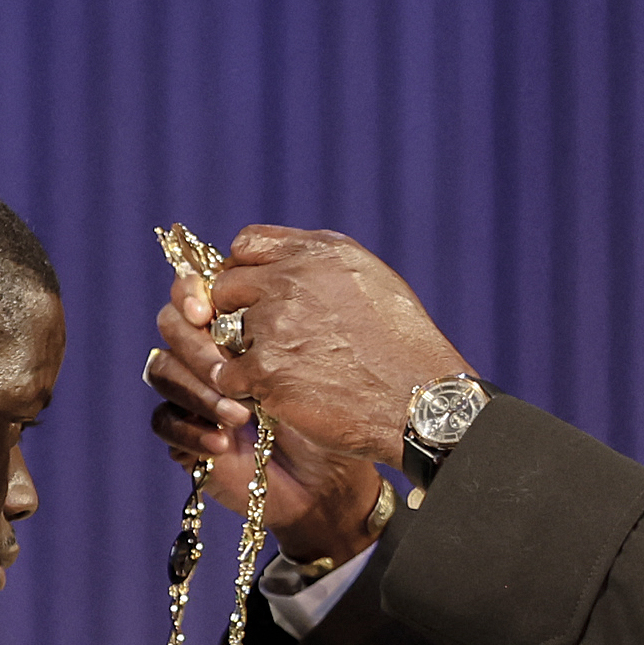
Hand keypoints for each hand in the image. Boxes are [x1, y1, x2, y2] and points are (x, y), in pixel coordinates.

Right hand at [145, 292, 388, 563]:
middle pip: (170, 325)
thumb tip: (245, 269)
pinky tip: (223, 444)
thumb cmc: (335, 411)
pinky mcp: (185, 436)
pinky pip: (163, 422)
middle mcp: (209, 352)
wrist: (332, 479)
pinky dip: (190, 431)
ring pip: (162, 371)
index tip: (204, 310)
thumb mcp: (317, 352)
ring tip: (239, 416)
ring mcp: (193, 394)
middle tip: (226, 369)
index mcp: (236, 323)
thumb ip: (282, 309)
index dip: (190, 291)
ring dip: (198, 391)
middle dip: (195, 346)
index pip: (195, 290)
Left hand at [194, 225, 473, 467]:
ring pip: (224, 334)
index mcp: (319, 252)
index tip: (250, 297)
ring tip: (281, 375)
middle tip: (258, 342)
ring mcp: (276, 323)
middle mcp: (293, 278)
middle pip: (226, 286)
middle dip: (233, 314)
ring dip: (244, 356)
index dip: (243, 271)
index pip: (247, 243)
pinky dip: (244, 391)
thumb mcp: (372, 282)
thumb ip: (322, 267)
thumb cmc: (403, 349)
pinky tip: (275, 398)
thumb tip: (288, 267)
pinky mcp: (266, 369)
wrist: (419, 401)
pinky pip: (227, 376)